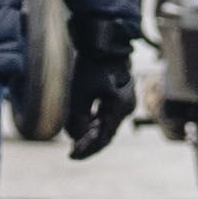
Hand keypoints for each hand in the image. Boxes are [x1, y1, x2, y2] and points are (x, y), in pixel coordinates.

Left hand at [60, 10, 134, 160]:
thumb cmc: (90, 65)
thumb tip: (78, 138)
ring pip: (108, 126)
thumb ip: (78, 120)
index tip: (70, 155)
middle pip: (107, 134)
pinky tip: (85, 124)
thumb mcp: (79, 94)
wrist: (103, 42)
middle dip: (89, 144)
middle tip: (73, 151)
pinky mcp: (121, 96)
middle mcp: (127, 107)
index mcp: (119, 108)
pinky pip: (109, 116)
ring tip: (76, 139)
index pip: (102, 138)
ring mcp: (126, 102)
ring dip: (92, 134)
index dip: (86, 150)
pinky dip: (97, 123)